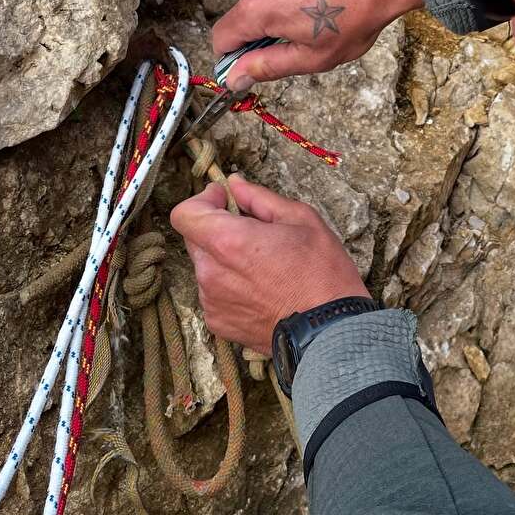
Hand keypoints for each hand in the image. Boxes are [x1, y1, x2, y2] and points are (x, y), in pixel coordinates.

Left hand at [170, 174, 370, 354]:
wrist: (330, 329)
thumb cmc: (322, 274)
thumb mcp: (301, 220)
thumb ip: (260, 198)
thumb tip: (236, 184)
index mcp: (229, 242)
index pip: (184, 213)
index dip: (202, 200)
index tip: (223, 199)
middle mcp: (211, 272)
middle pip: (195, 238)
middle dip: (217, 228)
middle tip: (253, 232)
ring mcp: (212, 301)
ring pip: (206, 266)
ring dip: (225, 259)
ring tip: (264, 267)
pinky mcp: (218, 322)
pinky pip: (214, 293)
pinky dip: (230, 286)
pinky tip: (261, 290)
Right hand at [212, 0, 421, 90]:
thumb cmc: (356, 16)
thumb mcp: (312, 57)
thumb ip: (267, 67)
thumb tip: (235, 78)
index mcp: (256, 9)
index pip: (220, 39)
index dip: (233, 60)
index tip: (257, 69)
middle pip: (241, 21)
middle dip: (262, 39)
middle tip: (302, 47)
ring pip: (260, 4)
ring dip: (278, 20)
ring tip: (316, 24)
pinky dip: (289, 0)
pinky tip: (320, 5)